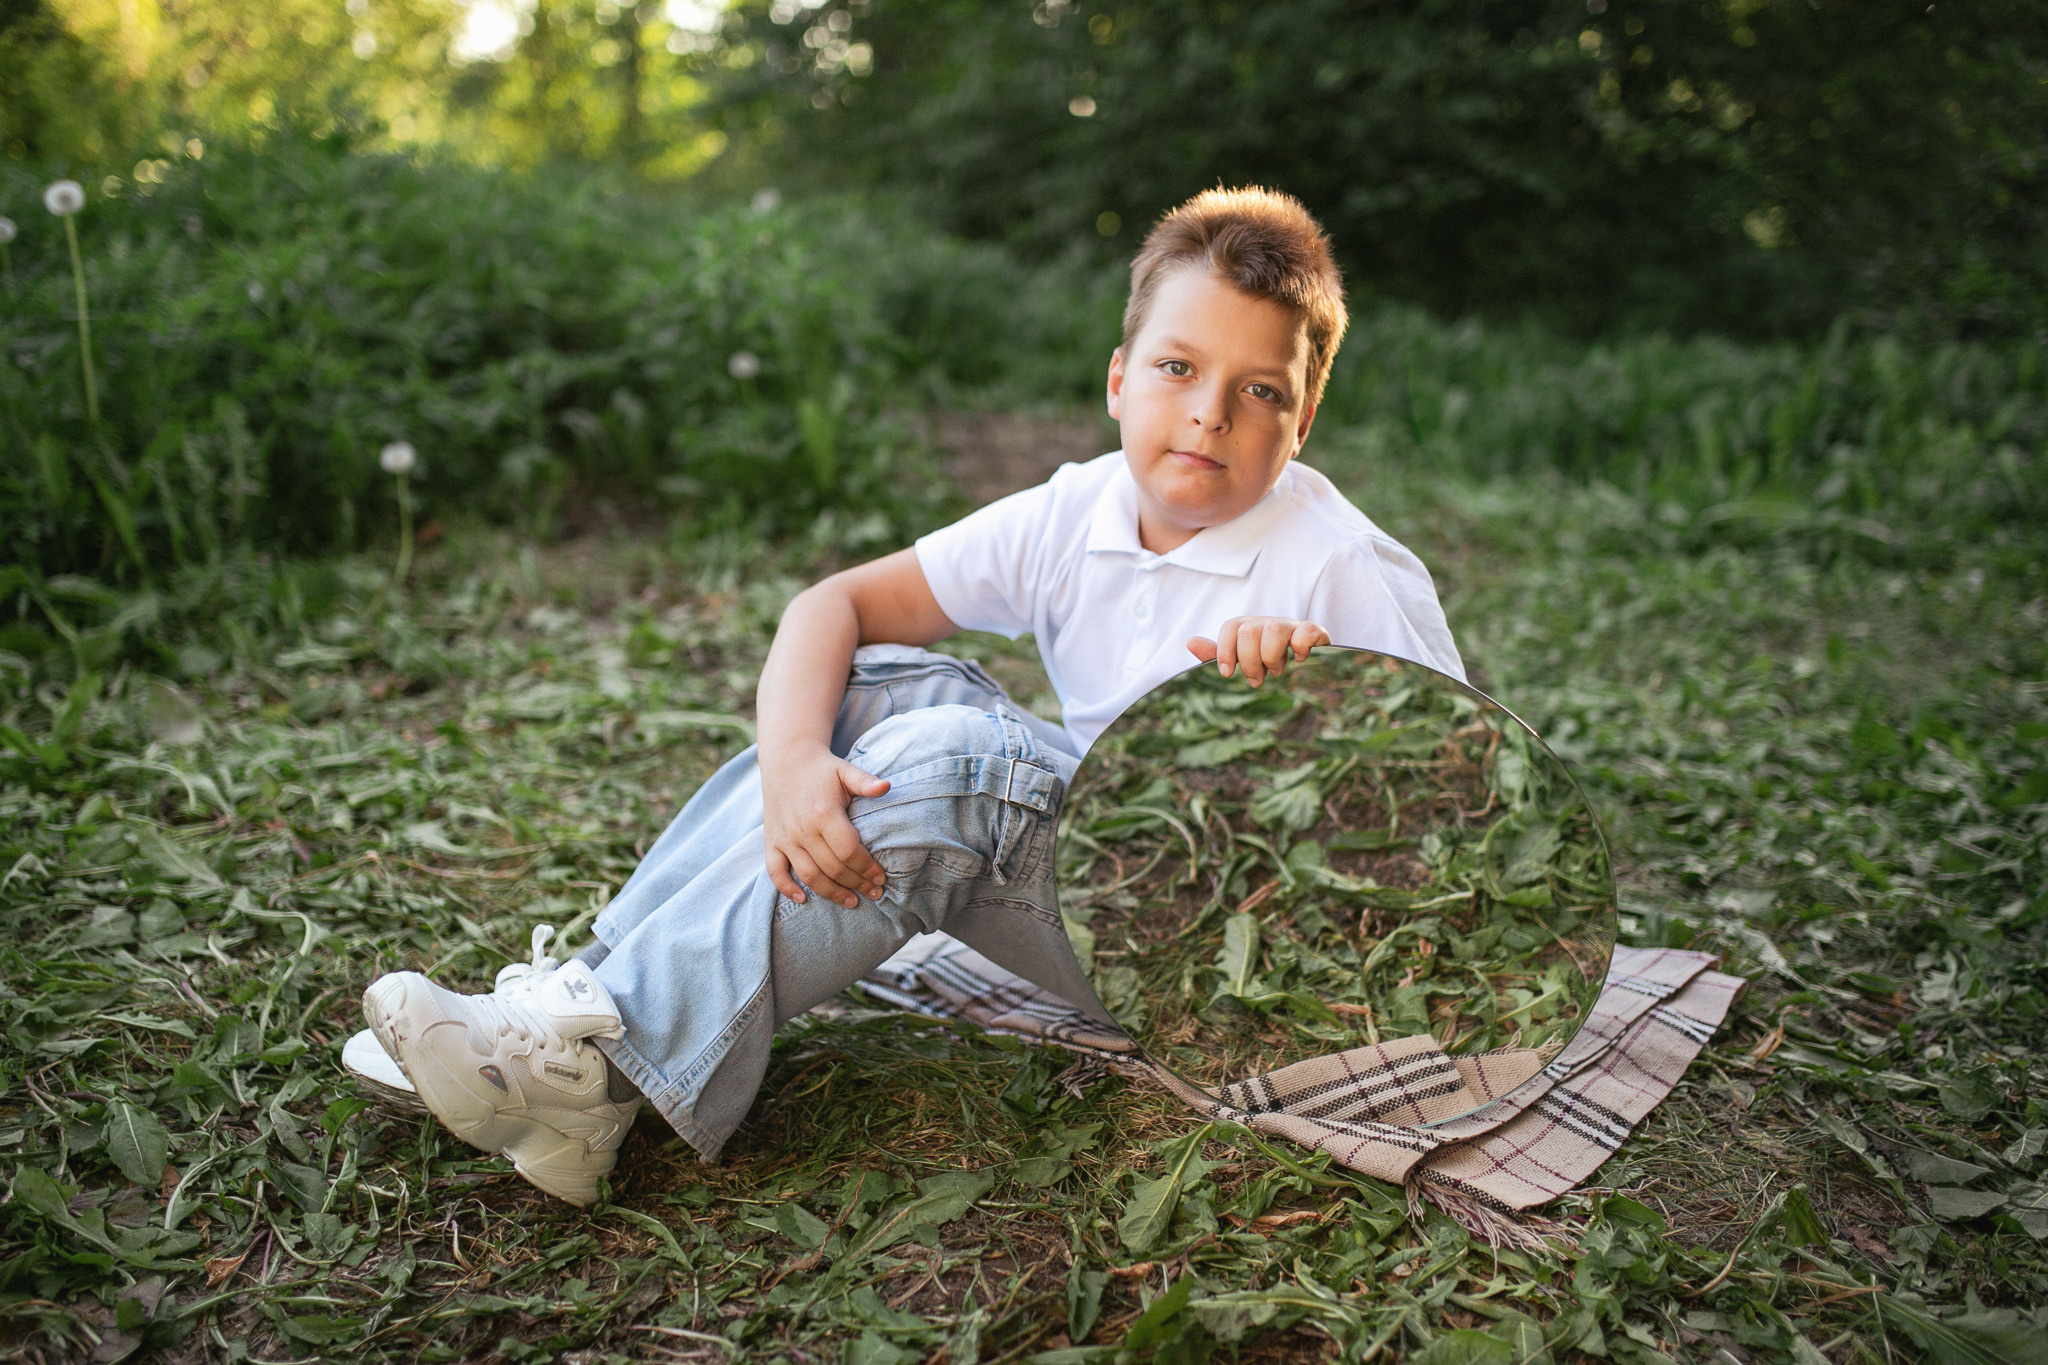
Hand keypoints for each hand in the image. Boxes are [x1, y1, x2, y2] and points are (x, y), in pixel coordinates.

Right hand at [762, 745, 890, 907]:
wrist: (786, 760)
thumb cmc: (822, 770)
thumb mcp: (845, 771)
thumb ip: (866, 781)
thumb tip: (887, 787)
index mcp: (823, 813)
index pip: (849, 851)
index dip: (867, 868)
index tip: (882, 877)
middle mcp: (802, 829)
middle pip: (833, 868)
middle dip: (857, 884)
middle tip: (875, 893)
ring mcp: (785, 838)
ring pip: (809, 876)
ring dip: (831, 893)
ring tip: (852, 901)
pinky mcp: (771, 842)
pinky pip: (775, 872)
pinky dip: (786, 888)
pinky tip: (803, 899)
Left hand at [1186, 618, 1329, 686]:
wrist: (1309, 666)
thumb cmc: (1269, 664)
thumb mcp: (1241, 661)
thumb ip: (1217, 654)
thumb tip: (1190, 642)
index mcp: (1249, 627)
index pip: (1231, 627)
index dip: (1225, 651)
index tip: (1227, 674)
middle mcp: (1269, 622)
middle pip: (1248, 631)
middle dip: (1249, 661)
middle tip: (1257, 678)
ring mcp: (1293, 626)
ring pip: (1274, 629)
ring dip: (1272, 657)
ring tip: (1276, 670)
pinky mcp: (1315, 632)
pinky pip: (1307, 630)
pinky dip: (1301, 646)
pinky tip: (1300, 659)